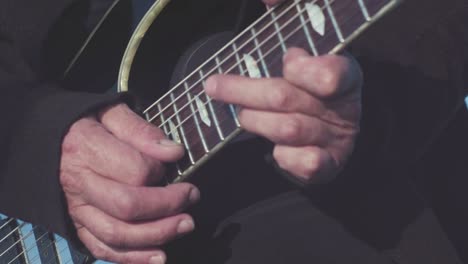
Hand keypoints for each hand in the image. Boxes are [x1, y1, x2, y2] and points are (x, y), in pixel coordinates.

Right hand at [60, 104, 199, 262]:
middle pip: (127, 206)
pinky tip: (159, 256)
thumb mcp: (112, 113)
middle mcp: (79, 183)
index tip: (174, 161)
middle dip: (167, 206)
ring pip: (116, 233)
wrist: (54, 141)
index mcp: (86, 149)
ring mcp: (77, 208)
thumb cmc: (90, 125)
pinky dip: (132, 257)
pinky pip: (102, 249)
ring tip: (185, 225)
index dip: (160, 170)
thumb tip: (174, 152)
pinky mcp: (79, 225)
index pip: (134, 170)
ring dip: (156, 235)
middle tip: (192, 197)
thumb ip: (142, 131)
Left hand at [205, 48, 361, 183]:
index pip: (330, 73)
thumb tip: (292, 59)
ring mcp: (339, 141)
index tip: (287, 64)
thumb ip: (299, 62)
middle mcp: (345, 110)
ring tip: (241, 114)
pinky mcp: (328, 166)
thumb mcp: (308, 69)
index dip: (305, 70)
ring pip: (288, 129)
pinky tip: (274, 148)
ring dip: (255, 120)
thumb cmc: (312, 93)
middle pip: (287, 98)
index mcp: (347, 78)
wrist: (334, 131)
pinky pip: (300, 162)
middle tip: (215, 86)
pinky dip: (282, 155)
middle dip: (245, 91)